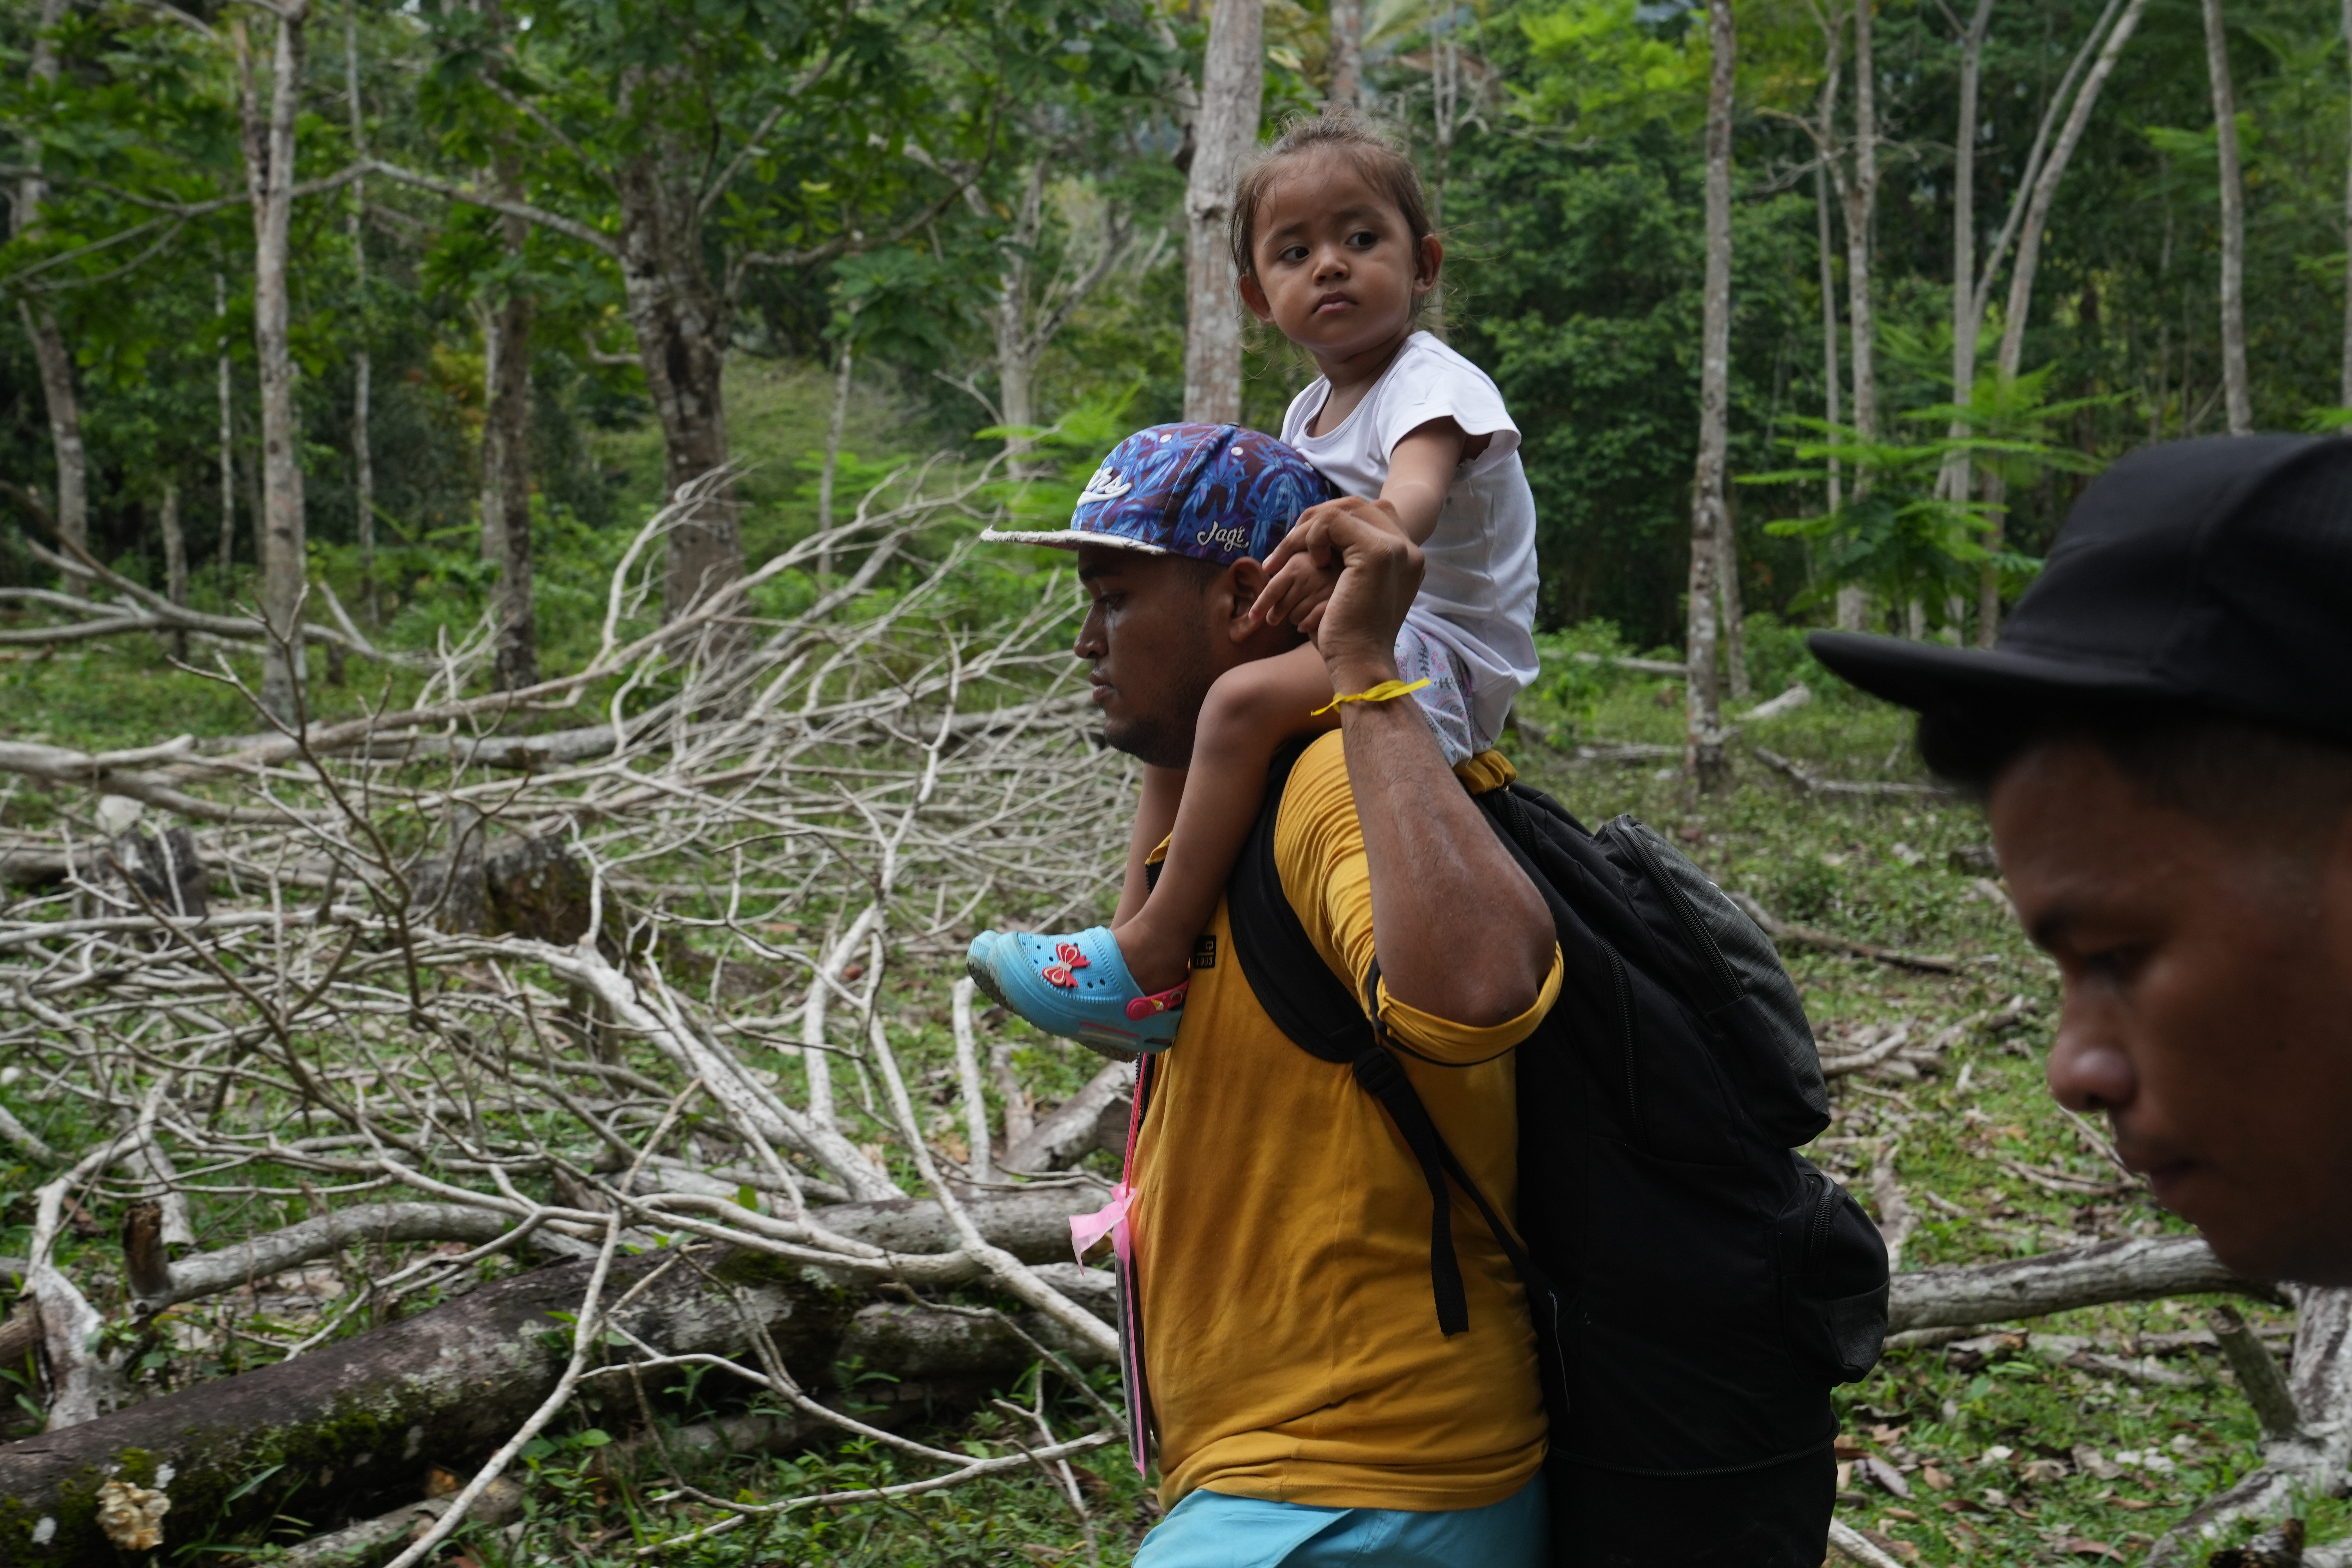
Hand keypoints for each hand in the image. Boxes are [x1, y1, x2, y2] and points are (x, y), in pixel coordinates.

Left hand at [1259, 496, 1423, 687]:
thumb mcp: (1354, 590)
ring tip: (1295, 557)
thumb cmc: (1349, 636)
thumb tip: (1326, 534)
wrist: (1359, 663)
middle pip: (1356, 505)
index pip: (1370, 513)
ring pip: (1342, 509)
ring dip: (1308, 529)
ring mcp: (1397, 548)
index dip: (1333, 522)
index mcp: (1407, 557)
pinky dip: (1312, 536)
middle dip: (1317, 519)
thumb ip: (1353, 561)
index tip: (1310, 547)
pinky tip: (1312, 562)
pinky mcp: (1377, 552)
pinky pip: (1332, 520)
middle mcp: (1408, 549)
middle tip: (1291, 545)